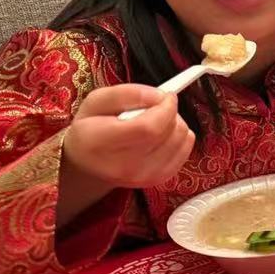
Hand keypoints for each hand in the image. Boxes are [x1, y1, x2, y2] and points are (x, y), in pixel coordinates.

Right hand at [62, 85, 195, 190]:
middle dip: (169, 112)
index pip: (148, 127)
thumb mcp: (96, 102)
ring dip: (175, 123)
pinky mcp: (158, 179)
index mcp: (101, 143)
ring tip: (153, 123)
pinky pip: (186, 150)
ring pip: (181, 139)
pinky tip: (161, 136)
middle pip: (168, 132)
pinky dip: (179, 137)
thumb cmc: (91, 129)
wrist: (88, 163)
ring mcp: (143, 176)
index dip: (165, 107)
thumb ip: (126, 93)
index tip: (165, 96)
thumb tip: (158, 96)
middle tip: (155, 108)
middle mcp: (123, 166)